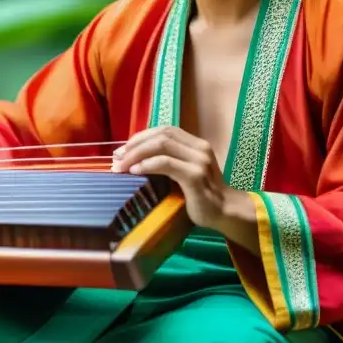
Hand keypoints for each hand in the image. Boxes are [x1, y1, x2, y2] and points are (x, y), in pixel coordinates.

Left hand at [113, 126, 230, 229]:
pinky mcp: (195, 176)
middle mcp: (199, 148)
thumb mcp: (184, 173)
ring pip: (162, 145)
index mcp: (196, 144)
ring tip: (122, 165)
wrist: (224, 212)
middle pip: (161, 134)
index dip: (141, 136)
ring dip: (137, 153)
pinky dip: (148, 165)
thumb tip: (134, 159)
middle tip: (117, 157)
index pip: (164, 130)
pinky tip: (135, 171)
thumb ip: (168, 162)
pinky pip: (166, 164)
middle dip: (135, 144)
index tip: (123, 149)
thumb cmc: (201, 195)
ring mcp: (198, 161)